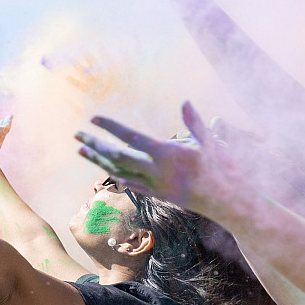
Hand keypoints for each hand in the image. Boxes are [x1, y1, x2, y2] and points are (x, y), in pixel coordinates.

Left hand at [74, 101, 247, 220]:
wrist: (227, 202)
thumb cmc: (222, 168)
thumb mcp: (210, 142)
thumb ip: (195, 122)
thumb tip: (185, 101)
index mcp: (167, 154)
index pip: (132, 138)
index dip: (111, 127)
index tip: (94, 118)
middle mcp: (156, 171)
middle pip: (117, 157)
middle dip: (95, 145)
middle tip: (77, 134)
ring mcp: (154, 185)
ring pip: (119, 172)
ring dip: (98, 161)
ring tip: (81, 150)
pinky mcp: (157, 194)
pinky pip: (131, 184)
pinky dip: (116, 175)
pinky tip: (105, 168)